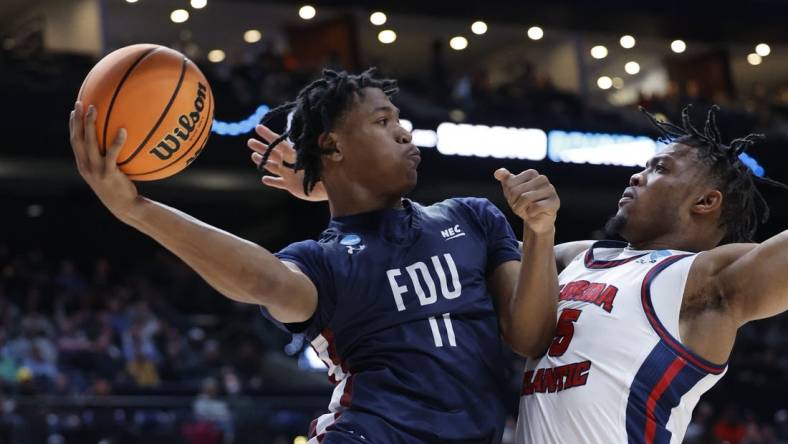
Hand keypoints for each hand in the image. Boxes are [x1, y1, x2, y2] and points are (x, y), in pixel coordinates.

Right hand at [70, 102, 140, 220]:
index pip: (74, 142)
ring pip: (89, 143)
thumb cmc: (119, 188)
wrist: (124, 207)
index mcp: (83, 165)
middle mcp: (85, 166)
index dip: (72, 125)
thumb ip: (106, 158)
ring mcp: (96, 170)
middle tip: (80, 103)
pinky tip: (123, 130)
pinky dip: (117, 141)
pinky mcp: (108, 174)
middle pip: (77, 139)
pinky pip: (112, 154)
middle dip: (77, 120)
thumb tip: (116, 139)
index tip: (74, 110)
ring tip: (94, 109)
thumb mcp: (108, 172)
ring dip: (90, 124)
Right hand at [247, 124, 327, 201]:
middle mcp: (292, 163)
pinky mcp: (291, 186)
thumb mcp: (322, 156)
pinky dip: (272, 181)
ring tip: (253, 156)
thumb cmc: (328, 170)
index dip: (269, 135)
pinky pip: (279, 183)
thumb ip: (319, 145)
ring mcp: (290, 174)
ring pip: (273, 167)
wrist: (331, 187)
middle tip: (249, 142)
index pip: (280, 143)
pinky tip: (264, 179)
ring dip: (264, 162)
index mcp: (297, 155)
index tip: (258, 127)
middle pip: (274, 154)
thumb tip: (320, 132)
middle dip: (262, 148)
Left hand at [494, 168, 559, 233]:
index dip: (509, 195)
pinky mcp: (555, 201)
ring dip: (521, 209)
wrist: (536, 220)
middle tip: (520, 208)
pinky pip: (536, 207)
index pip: (511, 184)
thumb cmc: (523, 204)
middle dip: (514, 203)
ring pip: (526, 198)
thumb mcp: (511, 192)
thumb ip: (505, 180)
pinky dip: (531, 213)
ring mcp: (550, 189)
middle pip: (517, 191)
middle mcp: (542, 178)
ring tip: (525, 211)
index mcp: (531, 173)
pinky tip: (533, 214)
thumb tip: (497, 173)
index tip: (515, 200)